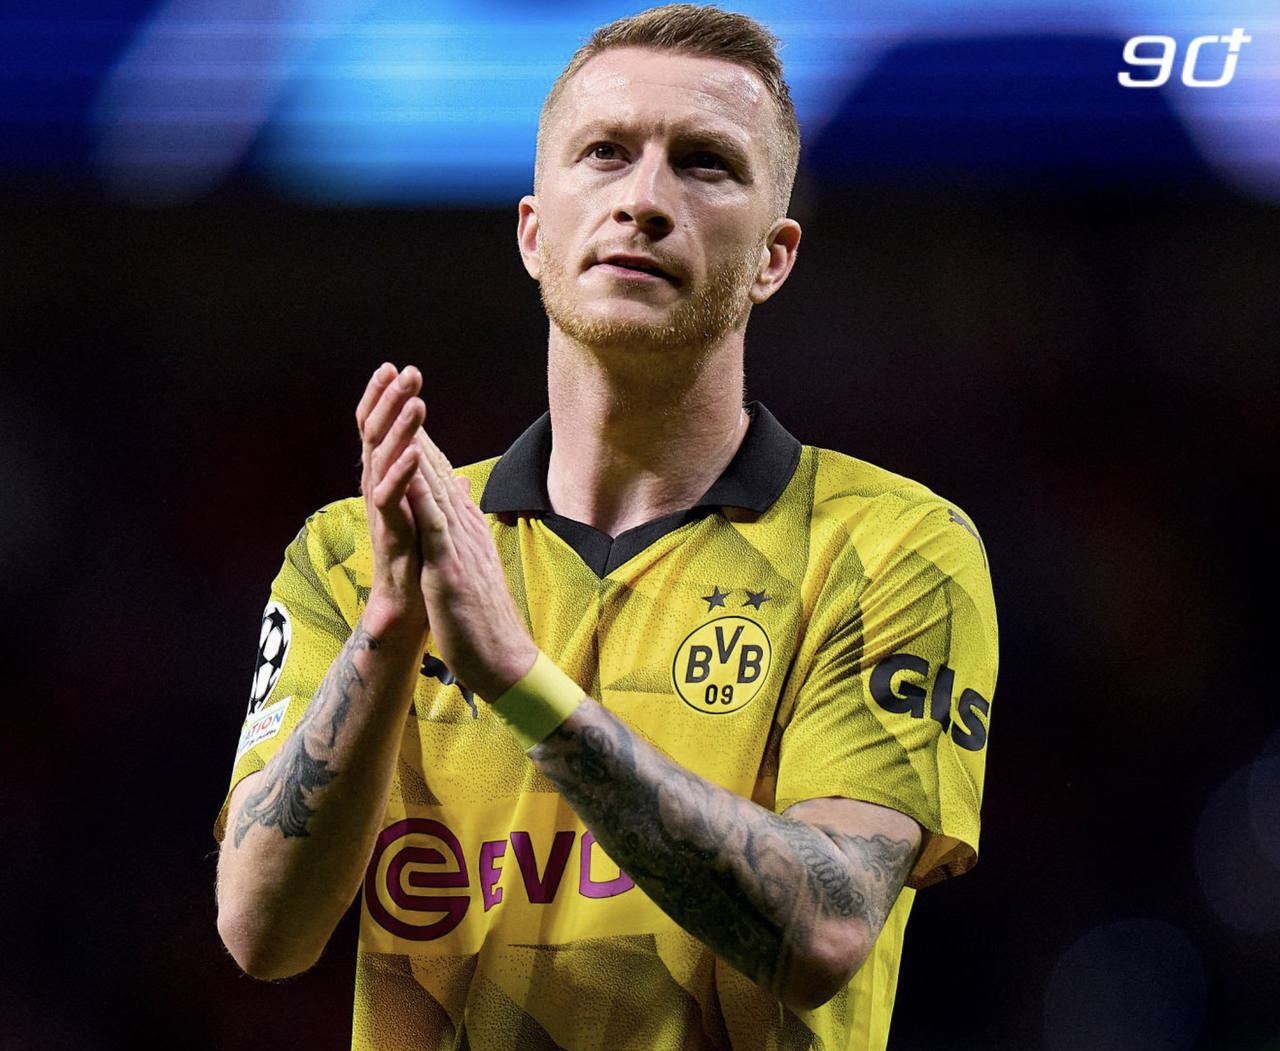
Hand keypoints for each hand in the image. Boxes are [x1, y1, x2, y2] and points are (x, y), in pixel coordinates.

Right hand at [355, 363, 431, 634]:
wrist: (408, 603)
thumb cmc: (416, 556)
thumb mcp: (427, 512)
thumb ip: (433, 486)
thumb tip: (451, 468)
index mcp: (386, 478)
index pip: (380, 429)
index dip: (385, 398)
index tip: (396, 367)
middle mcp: (377, 487)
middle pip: (376, 433)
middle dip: (390, 400)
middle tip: (406, 370)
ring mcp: (381, 508)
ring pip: (383, 459)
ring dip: (400, 428)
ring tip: (417, 401)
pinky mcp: (389, 531)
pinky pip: (391, 497)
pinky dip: (403, 472)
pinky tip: (416, 451)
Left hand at [407, 419, 538, 701]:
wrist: (501, 659)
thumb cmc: (484, 618)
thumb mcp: (471, 565)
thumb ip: (464, 530)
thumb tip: (460, 502)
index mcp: (465, 529)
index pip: (441, 476)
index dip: (423, 438)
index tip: (406, 404)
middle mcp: (464, 528)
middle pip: (438, 467)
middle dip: (419, 426)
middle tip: (405, 382)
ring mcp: (459, 544)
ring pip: (436, 484)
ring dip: (421, 443)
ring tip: (407, 405)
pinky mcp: (451, 565)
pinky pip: (433, 522)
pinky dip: (421, 491)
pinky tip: (409, 464)